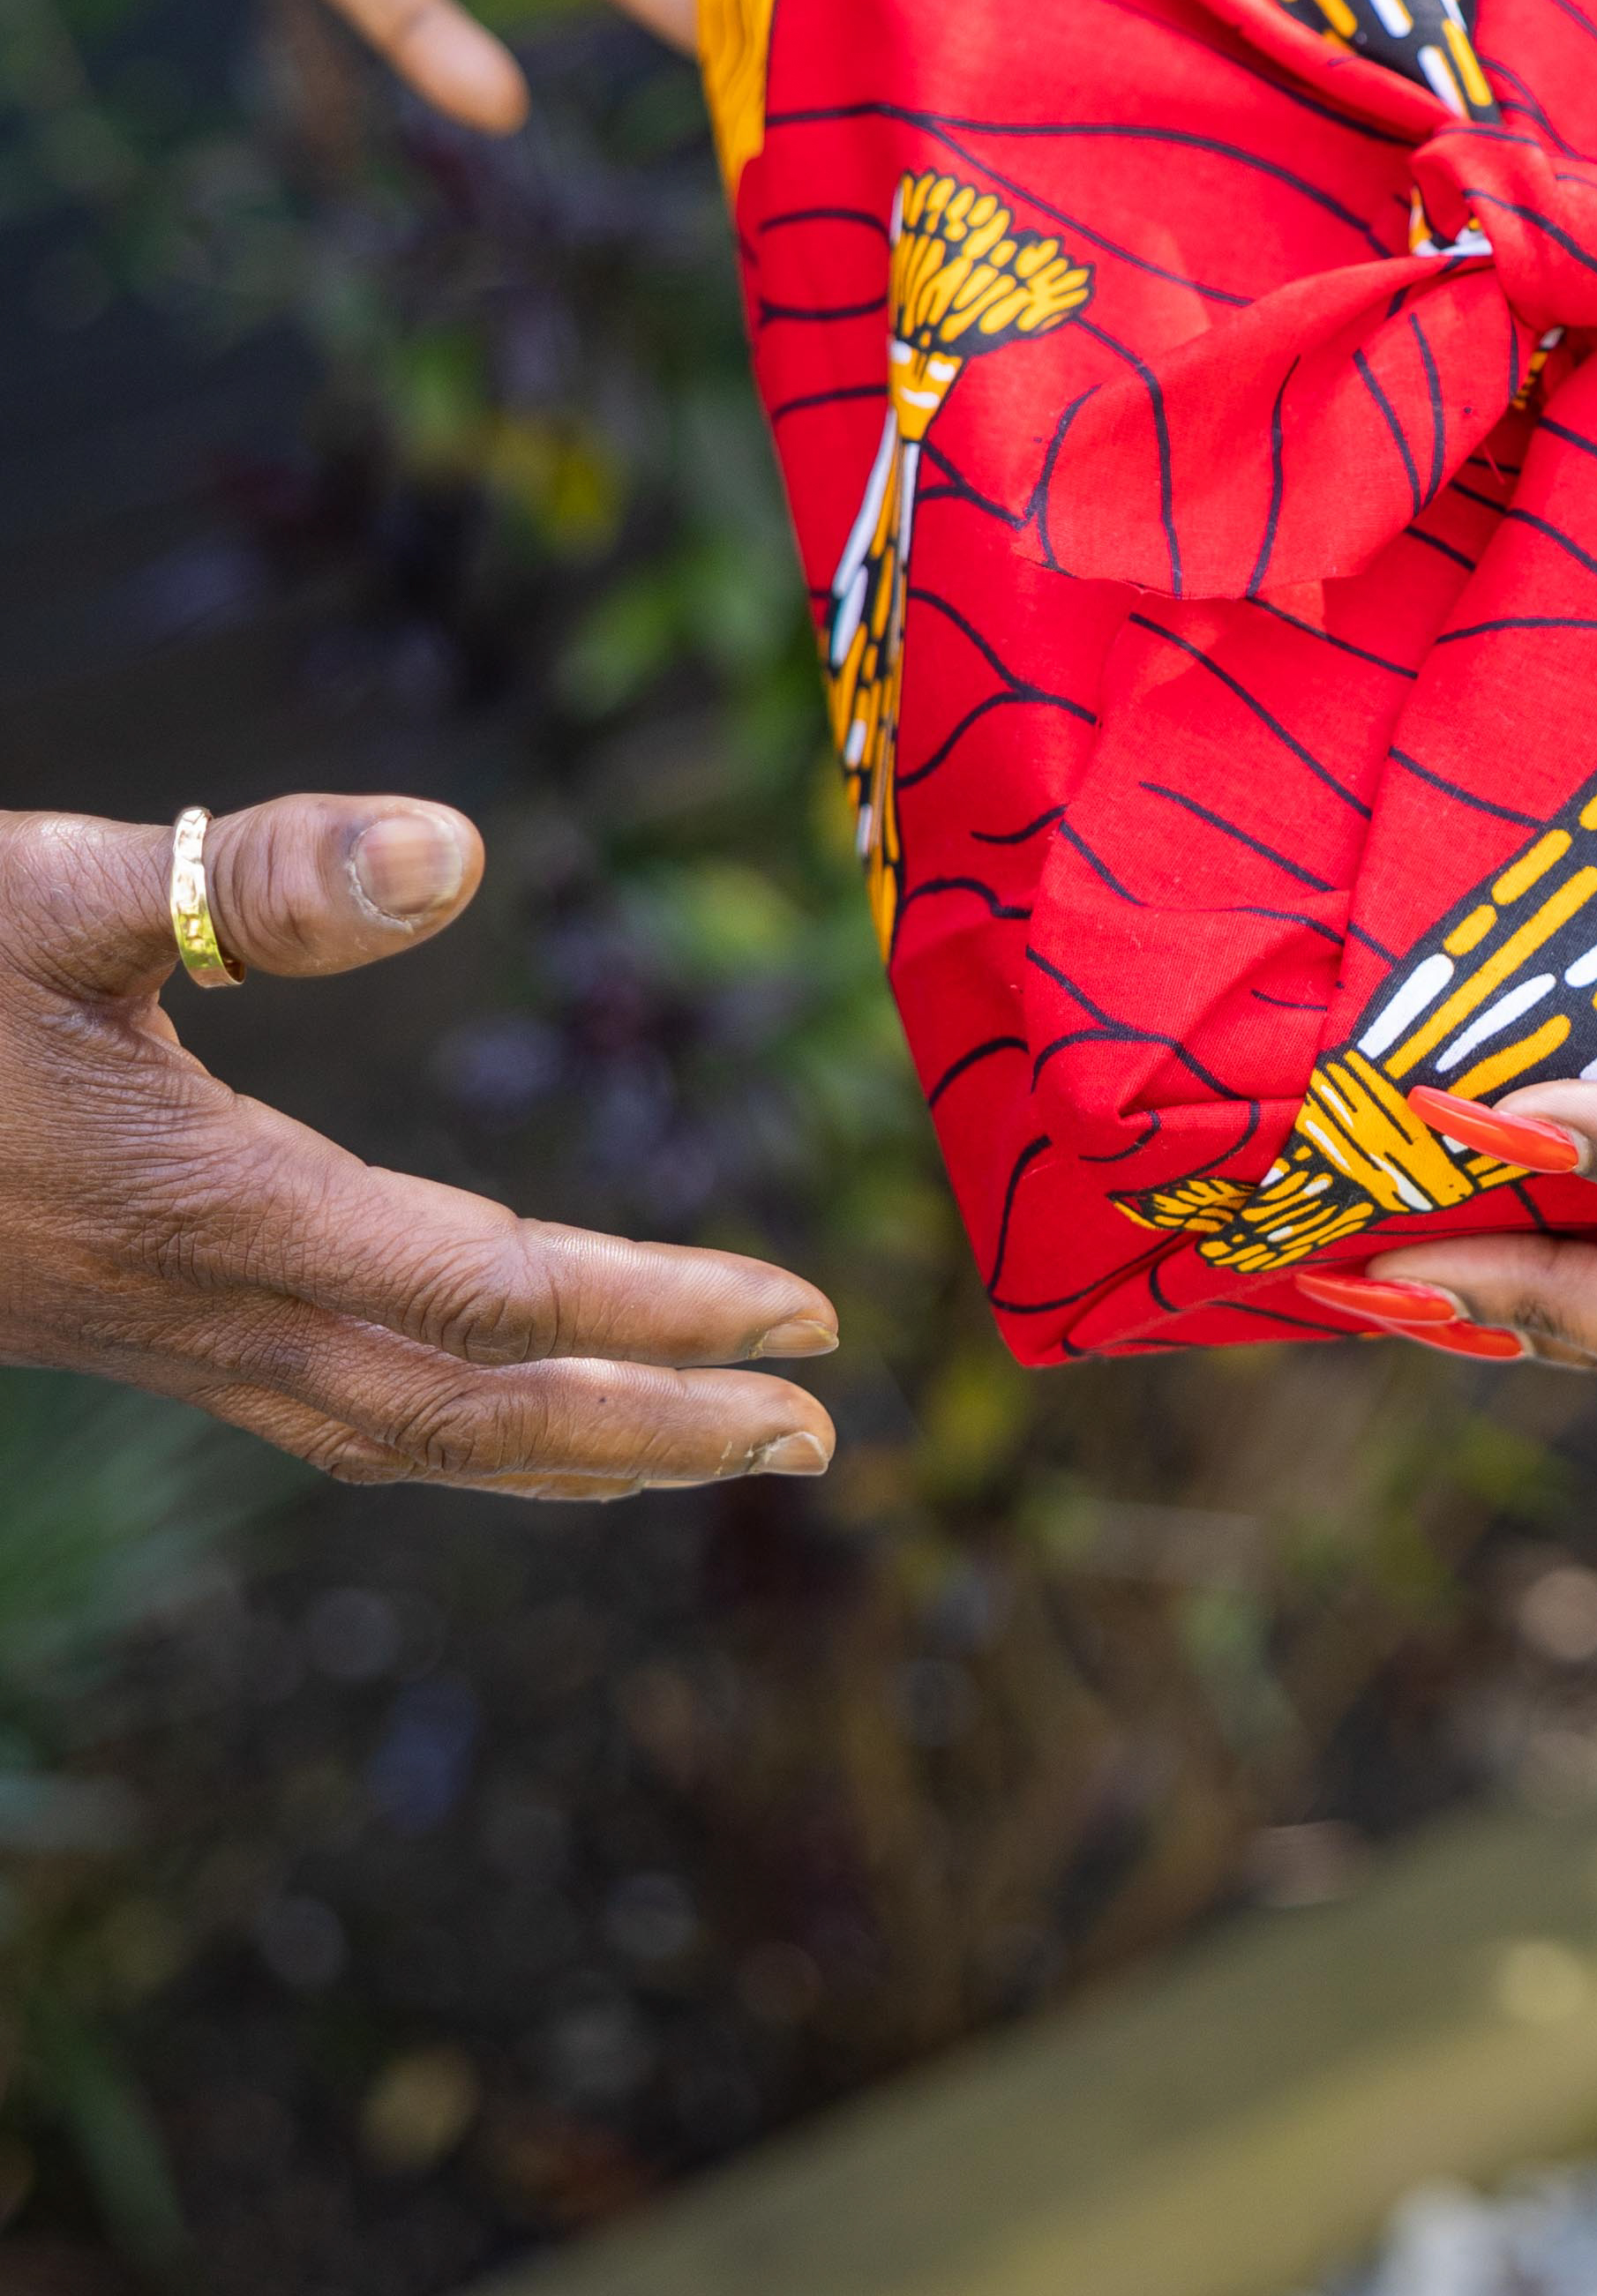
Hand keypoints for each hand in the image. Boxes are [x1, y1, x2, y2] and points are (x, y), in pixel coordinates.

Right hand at [0, 793, 839, 1495]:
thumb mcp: (54, 885)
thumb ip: (262, 872)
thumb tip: (465, 848)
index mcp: (214, 1209)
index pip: (491, 1293)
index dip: (661, 1308)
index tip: (809, 1315)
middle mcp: (198, 1302)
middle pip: (469, 1413)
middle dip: (654, 1428)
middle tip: (820, 1439)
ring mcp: (155, 1332)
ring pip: (397, 1435)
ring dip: (564, 1447)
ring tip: (703, 1446)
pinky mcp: (121, 1323)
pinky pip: (328, 1411)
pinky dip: (446, 1424)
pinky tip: (491, 1402)